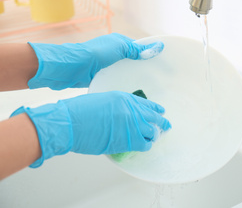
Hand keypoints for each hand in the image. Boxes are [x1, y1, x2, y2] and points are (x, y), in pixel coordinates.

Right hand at [11, 91, 170, 167]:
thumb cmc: (79, 111)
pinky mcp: (128, 140)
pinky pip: (145, 144)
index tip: (161, 111)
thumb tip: (122, 117)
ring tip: (154, 138)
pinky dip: (146, 145)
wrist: (70, 122)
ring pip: (152, 131)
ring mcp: (132, 124)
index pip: (146, 104)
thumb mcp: (102, 101)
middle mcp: (131, 110)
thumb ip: (116, 107)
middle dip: (162, 122)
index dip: (155, 109)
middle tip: (167, 125)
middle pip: (153, 117)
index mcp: (124, 98)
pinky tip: (146, 146)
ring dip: (154, 135)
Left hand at [28, 33, 163, 89]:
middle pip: (134, 61)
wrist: (70, 68)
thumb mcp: (119, 49)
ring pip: (126, 72)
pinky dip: (125, 84)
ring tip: (149, 88)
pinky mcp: (102, 77)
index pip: (140, 48)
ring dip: (134, 78)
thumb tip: (158, 47)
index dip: (151, 55)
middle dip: (145, 68)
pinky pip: (118, 80)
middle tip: (159, 80)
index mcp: (120, 43)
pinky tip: (133, 92)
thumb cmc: (94, 54)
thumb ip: (137, 50)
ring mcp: (108, 66)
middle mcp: (115, 53)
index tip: (164, 64)